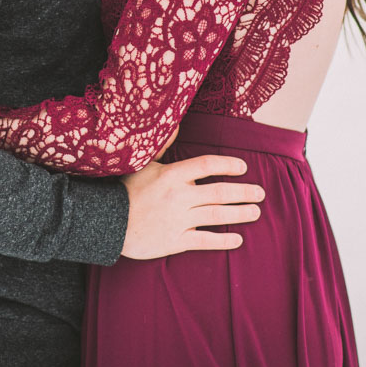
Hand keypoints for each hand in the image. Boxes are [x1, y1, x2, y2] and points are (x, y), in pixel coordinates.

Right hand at [120, 154, 263, 259]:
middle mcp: (178, 196)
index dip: (228, 165)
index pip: (207, 165)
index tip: (243, 167)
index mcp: (171, 174)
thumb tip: (177, 125)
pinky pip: (205, 240)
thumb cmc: (125, 190)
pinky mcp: (175, 241)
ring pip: (217, 215)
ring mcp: (178, 220)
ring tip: (255, 211)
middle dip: (244, 192)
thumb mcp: (142, 164)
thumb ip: (163, 145)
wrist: (106, 221)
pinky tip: (238, 239)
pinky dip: (224, 240)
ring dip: (240, 213)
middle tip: (260, 192)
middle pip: (220, 192)